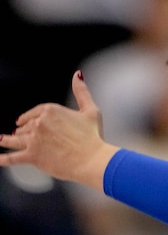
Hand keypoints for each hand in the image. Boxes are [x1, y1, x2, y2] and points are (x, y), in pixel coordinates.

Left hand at [0, 71, 117, 188]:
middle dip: (23, 130)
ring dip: (7, 139)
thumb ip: (82, 91)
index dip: (29, 117)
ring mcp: (33, 140)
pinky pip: (12, 157)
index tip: (24, 120)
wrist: (91, 158)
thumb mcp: (90, 109)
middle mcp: (39, 123)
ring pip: (16, 139)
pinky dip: (2, 159)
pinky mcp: (32, 156)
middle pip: (25, 126)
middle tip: (20, 133)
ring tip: (1, 139)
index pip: (35, 112)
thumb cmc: (92, 136)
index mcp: (51, 110)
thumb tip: (77, 75)